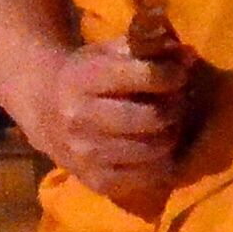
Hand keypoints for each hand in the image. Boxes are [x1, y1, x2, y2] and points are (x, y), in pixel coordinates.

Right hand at [11, 33, 188, 200]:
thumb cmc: (86, 76)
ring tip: (166, 124)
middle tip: (176, 102)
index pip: (146, 75)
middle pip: (153, 117)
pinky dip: (161, 162)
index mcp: (83, 79)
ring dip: (171, 135)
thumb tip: (188, 57)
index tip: (176, 74)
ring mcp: (85, 154)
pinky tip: (154, 148)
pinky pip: (148, 177)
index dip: (171, 74)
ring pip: (155, 149)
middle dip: (174, 107)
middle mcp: (80, 118)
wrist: (44, 110)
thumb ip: (147, 50)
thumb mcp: (108, 53)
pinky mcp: (96, 181)